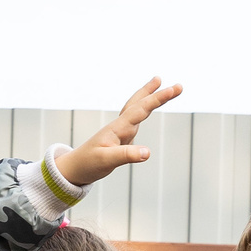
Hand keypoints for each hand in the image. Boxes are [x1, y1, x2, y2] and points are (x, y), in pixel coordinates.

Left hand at [55, 77, 180, 190]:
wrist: (73, 168)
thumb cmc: (88, 164)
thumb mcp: (107, 161)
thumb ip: (126, 155)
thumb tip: (147, 152)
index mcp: (118, 128)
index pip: (141, 109)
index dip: (158, 98)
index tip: (175, 89)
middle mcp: (120, 126)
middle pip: (139, 103)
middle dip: (157, 93)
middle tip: (177, 86)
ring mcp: (120, 131)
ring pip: (135, 107)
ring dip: (148, 95)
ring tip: (158, 82)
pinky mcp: (120, 138)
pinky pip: (134, 118)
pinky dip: (142, 109)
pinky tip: (144, 109)